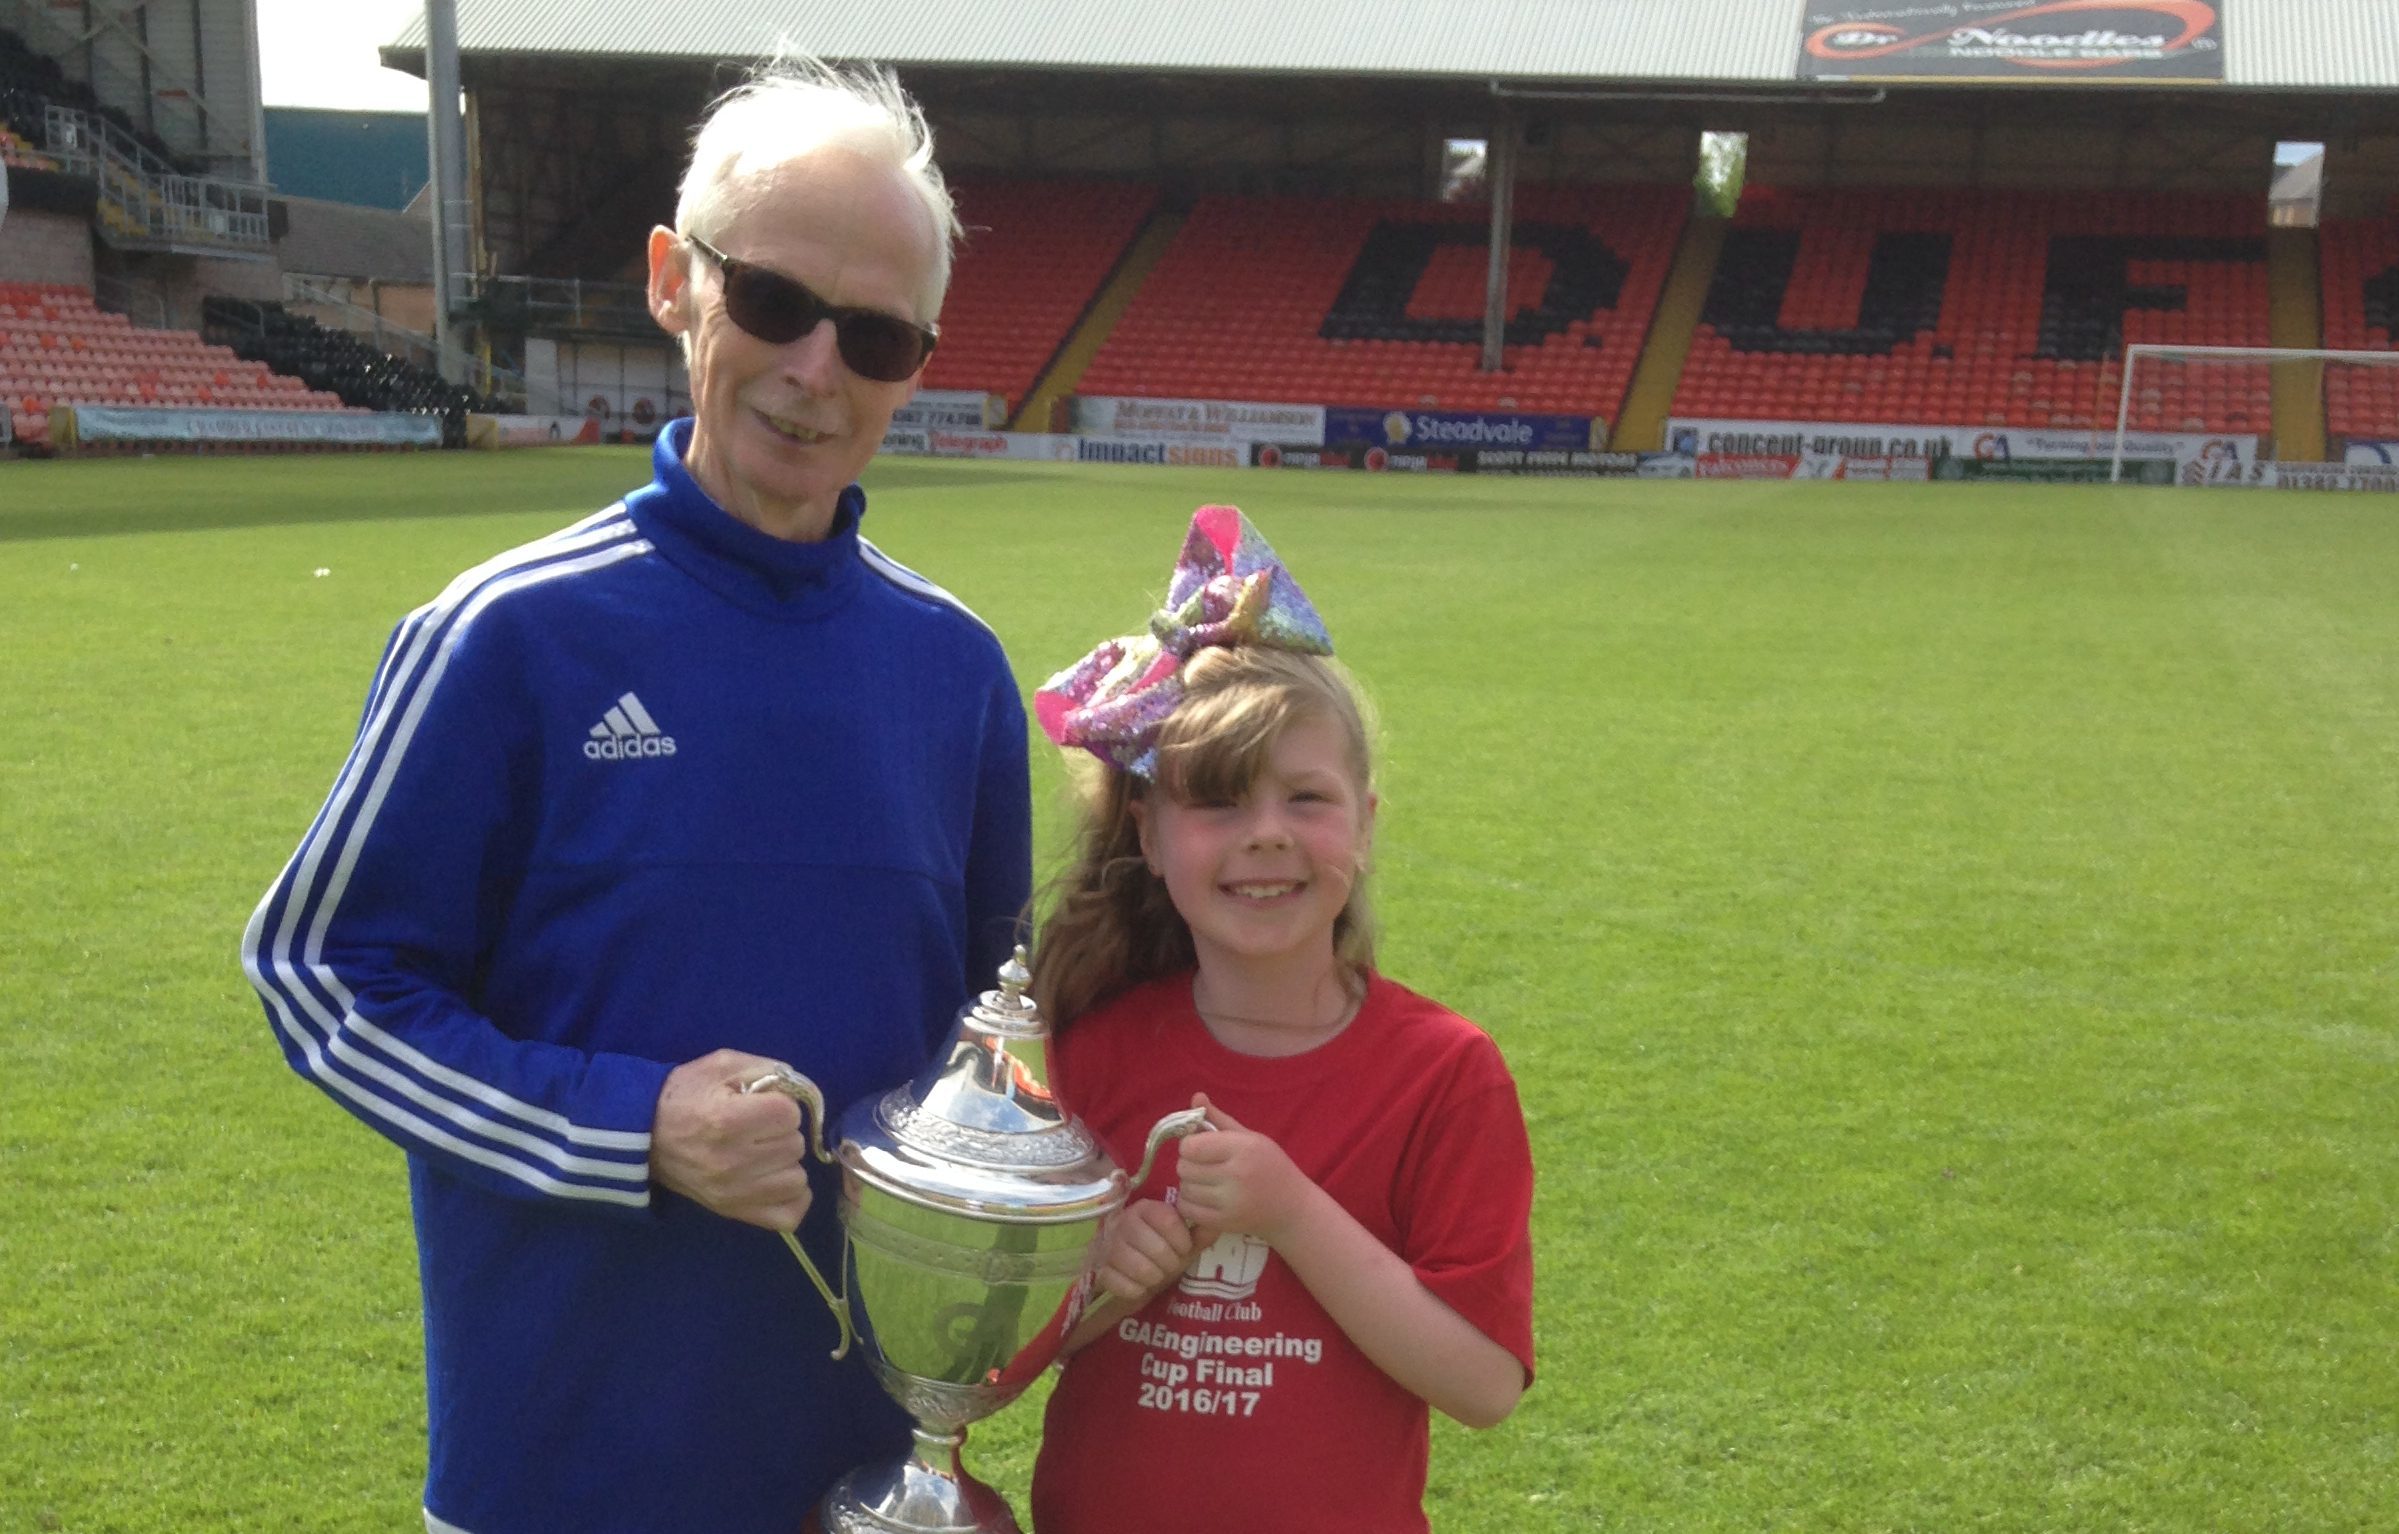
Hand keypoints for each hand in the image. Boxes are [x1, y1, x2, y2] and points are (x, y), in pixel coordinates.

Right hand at [650, 1049, 818, 1230]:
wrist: (645, 1135)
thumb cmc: (685, 1096)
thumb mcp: (722, 1066)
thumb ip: (766, 1069)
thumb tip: (801, 1089)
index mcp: (728, 1120)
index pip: (789, 1114)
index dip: (781, 1104)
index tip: (762, 1104)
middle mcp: (732, 1162)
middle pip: (795, 1146)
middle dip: (782, 1132)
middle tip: (758, 1128)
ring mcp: (733, 1193)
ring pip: (797, 1179)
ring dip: (786, 1163)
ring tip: (763, 1152)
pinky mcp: (734, 1212)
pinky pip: (788, 1215)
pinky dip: (790, 1197)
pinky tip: (775, 1179)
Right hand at [1089, 1198, 1201, 1308]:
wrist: (1127, 1267)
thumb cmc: (1159, 1249)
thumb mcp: (1181, 1240)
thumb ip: (1199, 1232)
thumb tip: (1215, 1225)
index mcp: (1145, 1209)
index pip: (1169, 1221)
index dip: (1182, 1241)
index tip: (1184, 1248)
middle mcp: (1124, 1222)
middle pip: (1159, 1250)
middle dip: (1170, 1264)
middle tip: (1168, 1265)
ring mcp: (1108, 1246)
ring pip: (1143, 1270)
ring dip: (1155, 1277)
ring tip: (1154, 1274)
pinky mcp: (1099, 1270)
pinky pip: (1126, 1287)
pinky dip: (1137, 1290)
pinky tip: (1138, 1283)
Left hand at [1172, 1093, 1317, 1247]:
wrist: (1291, 1209)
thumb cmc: (1271, 1167)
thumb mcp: (1250, 1137)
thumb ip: (1219, 1119)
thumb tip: (1196, 1096)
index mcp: (1243, 1148)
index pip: (1192, 1146)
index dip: (1189, 1144)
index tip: (1200, 1146)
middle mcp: (1236, 1175)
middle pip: (1184, 1167)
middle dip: (1188, 1163)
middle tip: (1204, 1165)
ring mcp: (1229, 1202)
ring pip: (1184, 1188)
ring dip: (1189, 1183)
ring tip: (1206, 1181)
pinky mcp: (1223, 1223)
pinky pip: (1188, 1209)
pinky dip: (1190, 1202)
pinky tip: (1204, 1197)